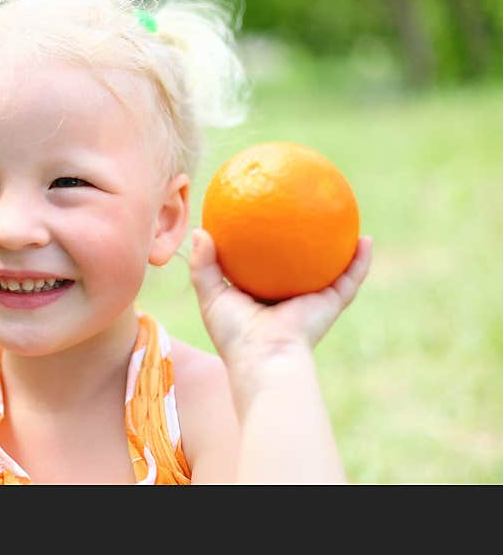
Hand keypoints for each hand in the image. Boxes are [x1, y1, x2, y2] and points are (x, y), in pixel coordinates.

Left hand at [189, 229, 372, 366]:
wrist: (265, 356)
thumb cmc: (235, 332)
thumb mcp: (211, 296)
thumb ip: (203, 265)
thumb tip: (200, 231)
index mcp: (262, 294)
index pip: (266, 263)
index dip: (266, 242)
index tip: (265, 216)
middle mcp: (290, 295)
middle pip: (301, 262)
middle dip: (306, 240)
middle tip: (306, 211)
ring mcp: (313, 299)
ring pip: (332, 268)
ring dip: (343, 246)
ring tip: (348, 217)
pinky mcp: (331, 304)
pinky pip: (351, 278)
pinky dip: (361, 261)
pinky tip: (367, 239)